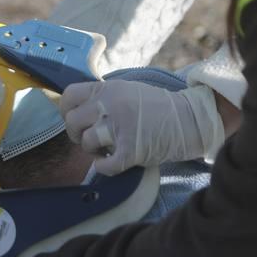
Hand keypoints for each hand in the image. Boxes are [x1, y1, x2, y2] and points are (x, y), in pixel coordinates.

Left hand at [59, 80, 224, 174]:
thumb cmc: (156, 107)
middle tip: (90, 138)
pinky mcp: (132, 150)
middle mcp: (111, 105)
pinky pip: (104, 166)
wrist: (189, 120)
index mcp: (108, 89)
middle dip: (76, 134)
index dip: (67, 111)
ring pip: (86, 143)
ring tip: (106, 148)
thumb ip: (102, 96)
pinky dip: (104, 167)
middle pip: (72, 122)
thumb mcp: (126, 89)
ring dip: (93, 150)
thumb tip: (75, 107)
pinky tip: (111, 162)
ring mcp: (121, 127)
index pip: (69, 96)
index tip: (76, 119)